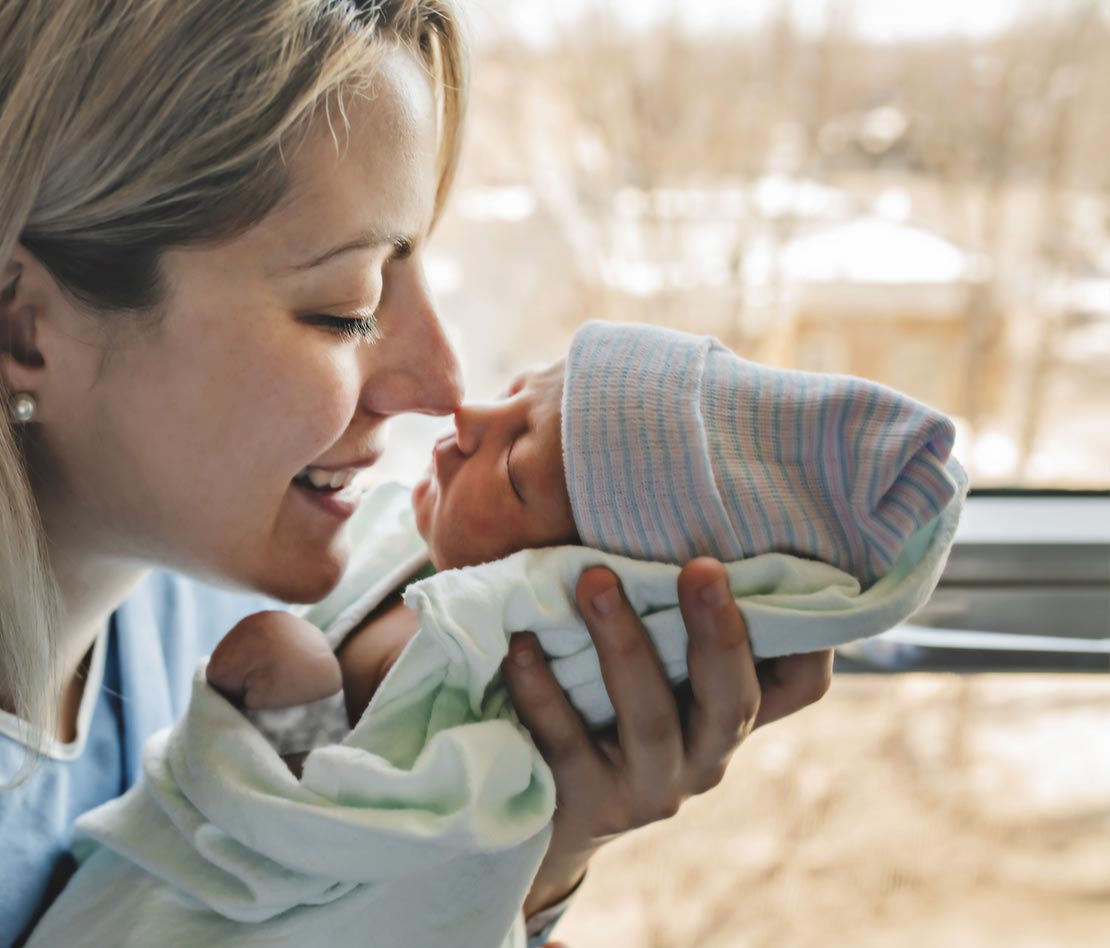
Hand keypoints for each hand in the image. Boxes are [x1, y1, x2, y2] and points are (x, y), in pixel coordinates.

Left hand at [502, 557, 832, 916]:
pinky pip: (567, 744)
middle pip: (733, 701)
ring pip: (651, 721)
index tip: (796, 574)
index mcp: (729, 715)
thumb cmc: (607, 711)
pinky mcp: (589, 804)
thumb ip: (675, 628)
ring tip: (594, 582)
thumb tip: (677, 523)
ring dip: (625, 645)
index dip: (814, 638)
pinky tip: (522, 644)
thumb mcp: (658, 676)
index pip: (800, 686)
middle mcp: (705, 756)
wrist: (548, 812)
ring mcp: (651, 788)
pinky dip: (543, 690)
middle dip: (719, 633)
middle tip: (702, 567)